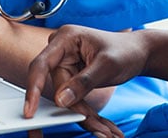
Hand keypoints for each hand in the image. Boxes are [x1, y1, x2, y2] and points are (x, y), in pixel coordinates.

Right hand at [23, 25, 149, 137]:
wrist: (137, 53)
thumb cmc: (125, 51)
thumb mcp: (107, 66)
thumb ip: (83, 82)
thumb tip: (60, 100)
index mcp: (66, 38)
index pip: (41, 64)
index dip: (33, 87)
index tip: (30, 111)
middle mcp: (61, 50)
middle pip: (56, 86)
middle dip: (74, 109)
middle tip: (96, 128)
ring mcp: (65, 63)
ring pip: (64, 96)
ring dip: (83, 113)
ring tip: (104, 129)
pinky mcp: (71, 76)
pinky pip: (72, 98)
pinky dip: (86, 111)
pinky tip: (101, 124)